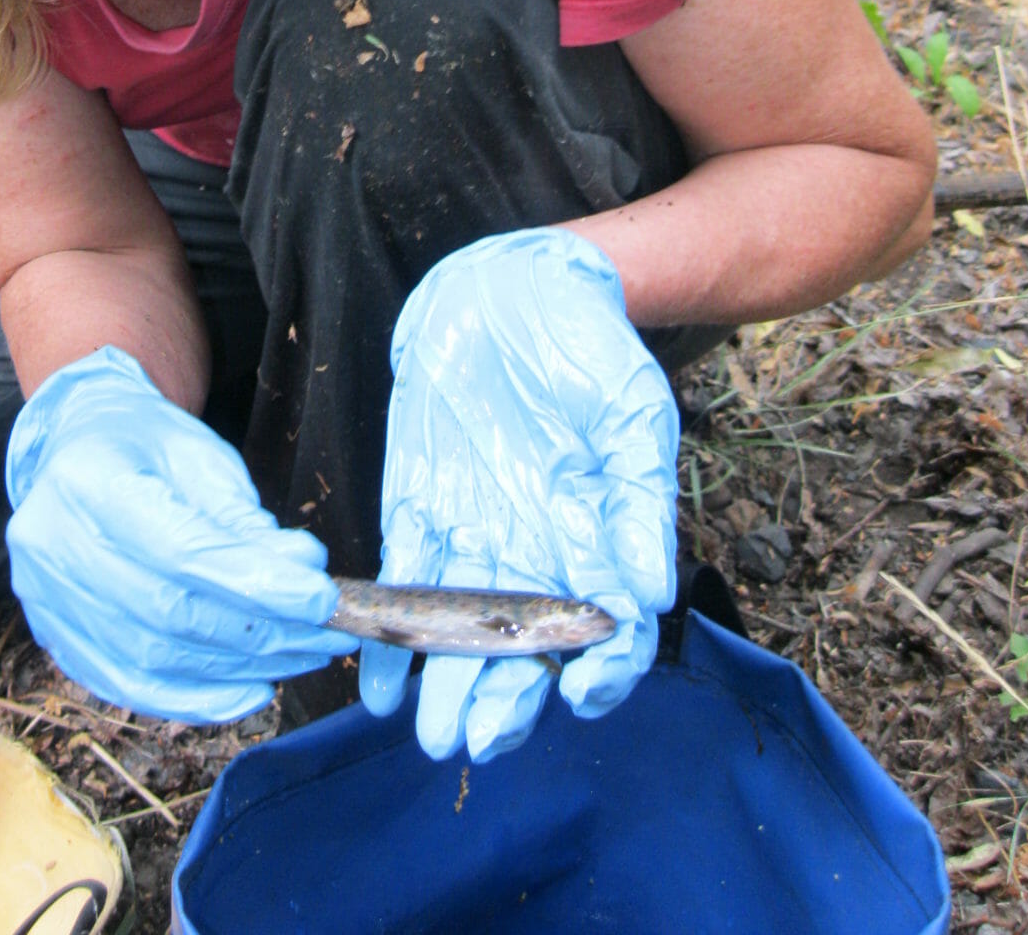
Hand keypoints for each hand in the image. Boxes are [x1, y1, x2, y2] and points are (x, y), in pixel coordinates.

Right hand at [5, 346, 353, 720]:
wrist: (77, 446)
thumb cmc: (144, 443)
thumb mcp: (202, 456)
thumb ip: (247, 521)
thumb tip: (304, 573)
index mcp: (88, 477)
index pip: (181, 550)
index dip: (256, 584)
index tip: (321, 599)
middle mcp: (51, 542)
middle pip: (169, 612)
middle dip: (259, 632)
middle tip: (326, 633)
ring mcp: (43, 597)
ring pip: (154, 659)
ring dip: (239, 668)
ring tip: (300, 655)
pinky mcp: (54, 636)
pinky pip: (130, 686)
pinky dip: (195, 698)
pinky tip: (248, 690)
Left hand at [359, 228, 677, 762]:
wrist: (514, 286)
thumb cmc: (589, 348)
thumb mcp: (631, 416)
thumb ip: (639, 503)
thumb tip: (650, 595)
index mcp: (597, 537)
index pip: (601, 630)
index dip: (597, 673)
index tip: (579, 694)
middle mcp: (536, 549)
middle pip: (521, 647)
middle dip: (501, 700)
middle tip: (478, 740)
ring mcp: (475, 532)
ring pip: (460, 629)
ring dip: (444, 685)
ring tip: (432, 734)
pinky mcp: (418, 505)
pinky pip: (402, 580)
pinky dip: (389, 632)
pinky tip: (376, 684)